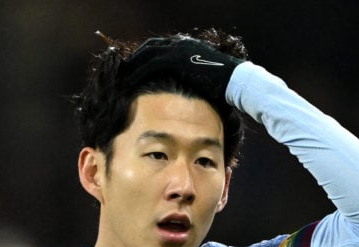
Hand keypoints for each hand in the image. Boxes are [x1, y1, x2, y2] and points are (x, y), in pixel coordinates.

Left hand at [123, 36, 243, 105]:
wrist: (236, 81)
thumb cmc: (224, 86)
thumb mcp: (204, 77)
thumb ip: (191, 78)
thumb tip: (184, 91)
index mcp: (187, 46)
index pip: (159, 47)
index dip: (145, 57)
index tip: (136, 68)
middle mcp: (181, 43)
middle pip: (149, 47)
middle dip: (136, 59)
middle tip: (124, 73)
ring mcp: (178, 49)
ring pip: (147, 54)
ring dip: (133, 66)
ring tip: (123, 79)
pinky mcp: (176, 58)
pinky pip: (151, 64)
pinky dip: (139, 73)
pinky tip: (130, 83)